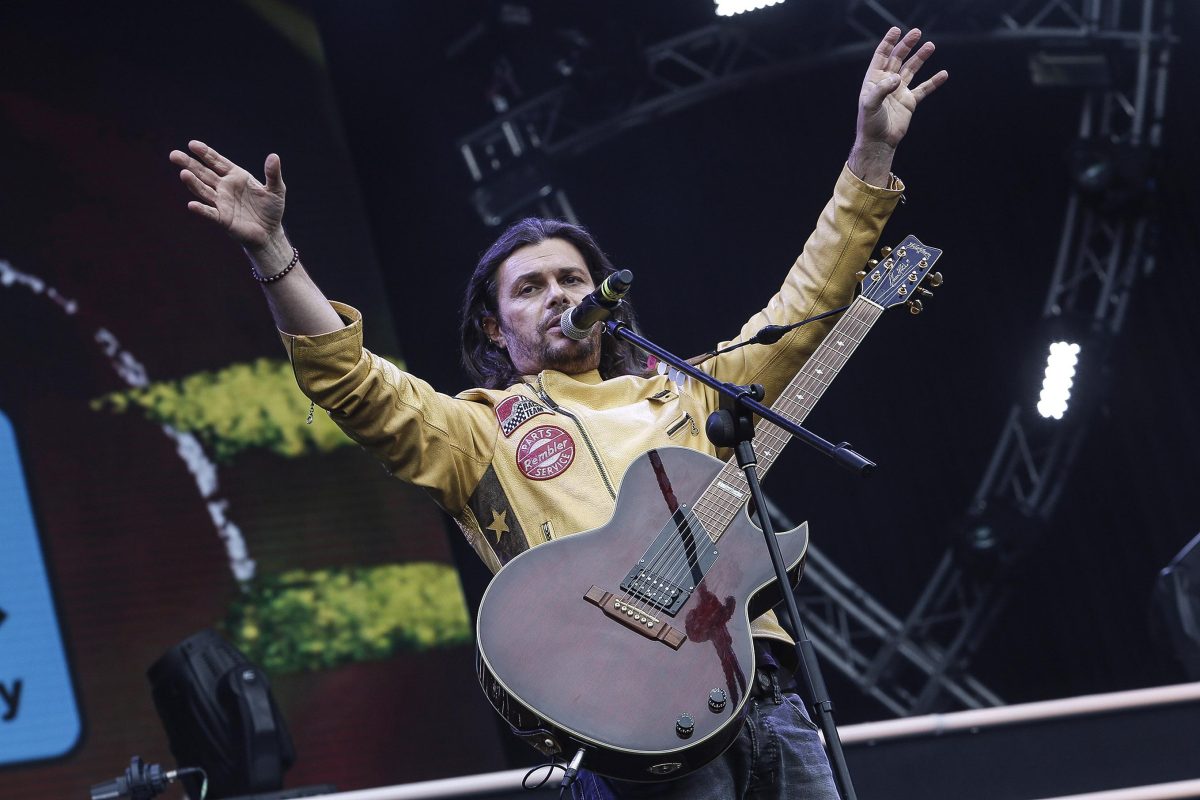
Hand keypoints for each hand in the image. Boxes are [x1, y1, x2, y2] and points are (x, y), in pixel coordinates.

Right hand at [169, 141, 285, 254]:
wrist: (270, 233)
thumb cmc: (271, 209)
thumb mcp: (276, 189)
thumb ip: (273, 174)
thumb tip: (274, 156)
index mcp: (235, 176)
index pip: (217, 162)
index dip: (205, 153)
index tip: (193, 144)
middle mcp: (224, 187)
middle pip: (203, 173)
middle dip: (189, 164)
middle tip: (174, 155)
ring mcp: (221, 203)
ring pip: (203, 191)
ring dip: (193, 183)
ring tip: (183, 173)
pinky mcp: (223, 219)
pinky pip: (210, 213)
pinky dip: (201, 210)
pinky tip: (192, 205)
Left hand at [850, 28, 948, 183]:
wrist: (879, 142)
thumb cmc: (870, 123)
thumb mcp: (870, 104)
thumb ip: (882, 89)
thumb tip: (897, 77)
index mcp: (874, 80)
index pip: (882, 56)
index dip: (889, 42)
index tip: (896, 30)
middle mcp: (887, 82)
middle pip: (898, 58)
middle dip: (907, 45)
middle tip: (917, 33)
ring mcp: (899, 91)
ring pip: (912, 70)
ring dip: (920, 58)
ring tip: (931, 45)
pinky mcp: (909, 102)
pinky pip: (924, 89)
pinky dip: (933, 82)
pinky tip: (943, 74)